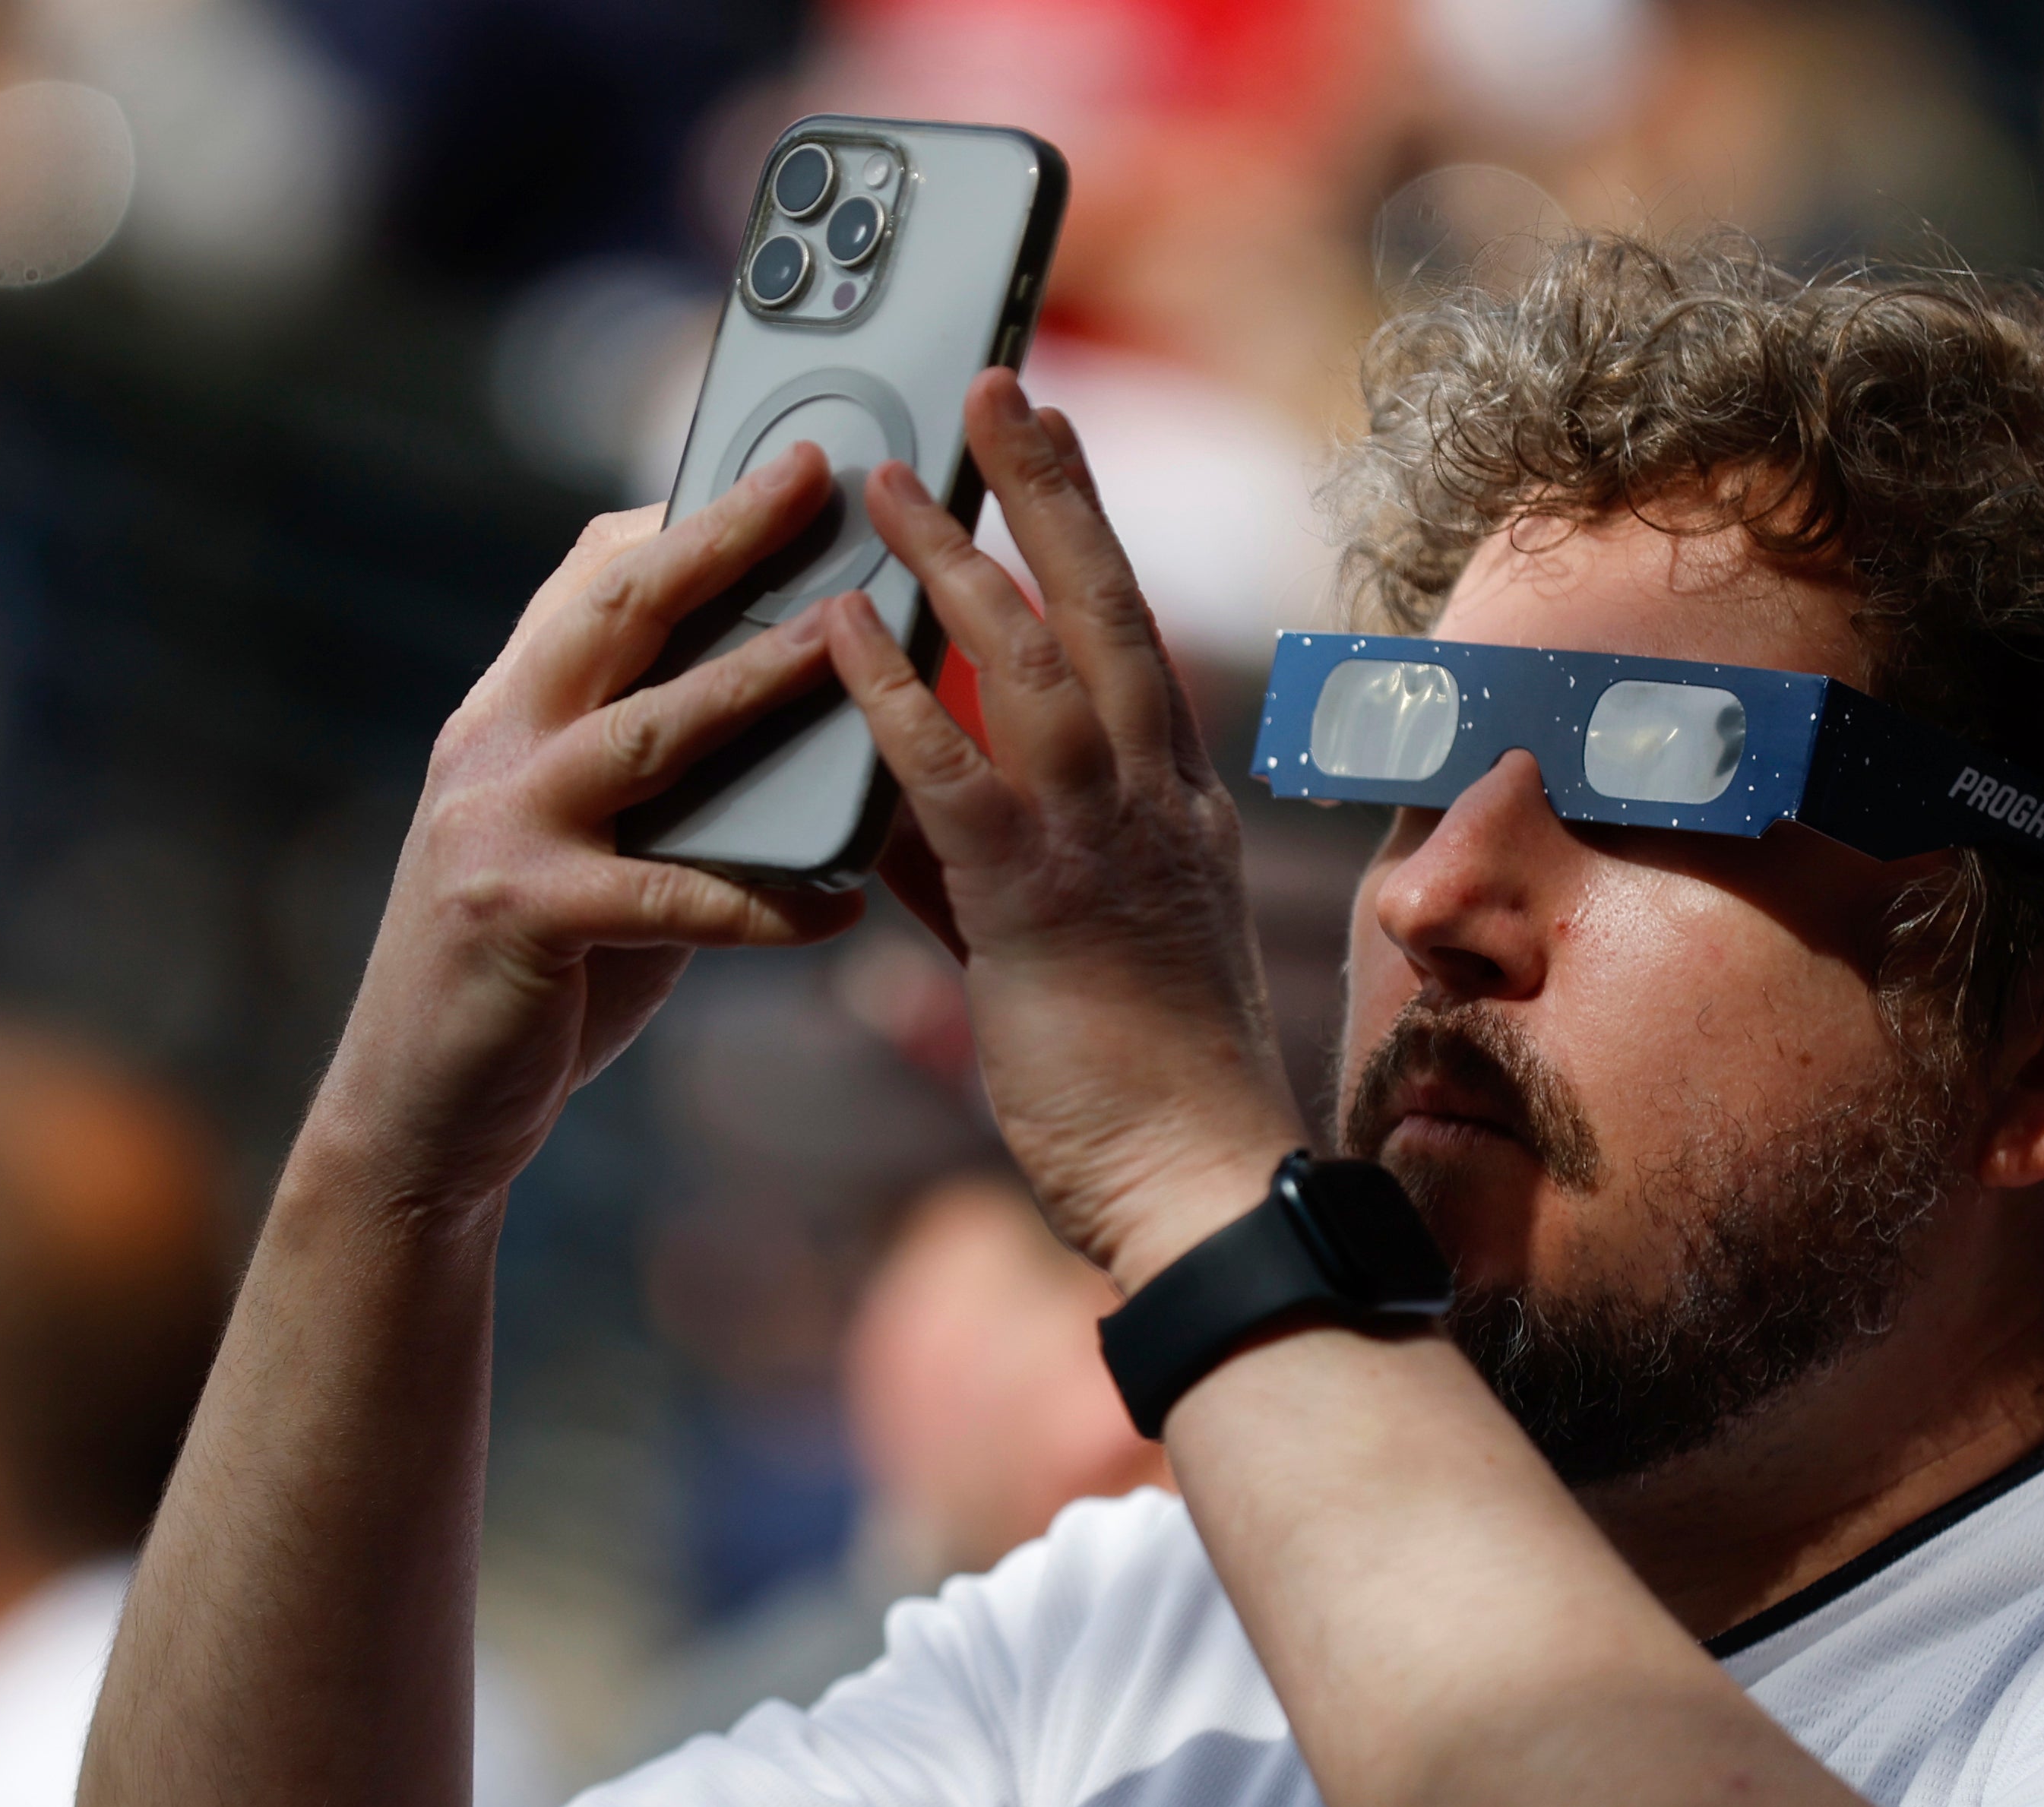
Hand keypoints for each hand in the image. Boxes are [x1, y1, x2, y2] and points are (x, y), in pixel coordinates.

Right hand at [305, 451, 872, 1220]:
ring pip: (643, 731)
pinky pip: (662, 897)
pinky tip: (837, 905)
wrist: (424, 1111)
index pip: (589, 579)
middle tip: (811, 476)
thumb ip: (658, 772)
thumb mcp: (591, 842)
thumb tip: (781, 698)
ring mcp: (497, 826)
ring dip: (748, 682)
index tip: (779, 455)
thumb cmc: (537, 974)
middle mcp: (493, 747)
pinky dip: (755, 902)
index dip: (682, 513)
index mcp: (511, 714)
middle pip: (614, 612)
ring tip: (843, 648)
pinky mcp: (517, 918)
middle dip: (717, 535)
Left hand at [831, 371, 1307, 1284]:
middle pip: (1105, 607)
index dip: (1091, 536)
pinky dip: (895, 691)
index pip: (1134, 642)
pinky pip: (956, 772)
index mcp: (1177, 813)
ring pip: (1033, 662)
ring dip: (958, 557)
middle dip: (1049, 487)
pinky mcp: (1038, 904)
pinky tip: (843, 626)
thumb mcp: (1081, 954)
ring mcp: (1105, 845)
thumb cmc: (1149, 1094)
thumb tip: (909, 824)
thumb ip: (994, 869)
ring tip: (891, 476)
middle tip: (997, 384)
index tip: (1054, 448)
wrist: (1200, 1186)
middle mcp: (1156, 804)